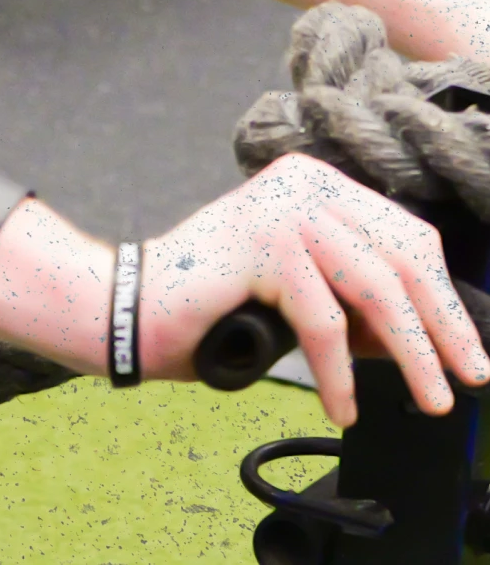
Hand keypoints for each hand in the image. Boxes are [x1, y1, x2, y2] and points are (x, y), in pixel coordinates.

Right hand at [140, 153, 489, 425]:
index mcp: (312, 182)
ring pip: (374, 286)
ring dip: (409, 353)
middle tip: (463, 377)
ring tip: (425, 397)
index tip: (463, 349)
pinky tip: (341, 404)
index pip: (405, 234)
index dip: (441, 296)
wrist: (128, 306)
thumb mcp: (300, 292)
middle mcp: (300, 182)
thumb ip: (352, 297)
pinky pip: (323, 319)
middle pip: (400, 255)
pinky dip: (339, 372)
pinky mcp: (260, 243)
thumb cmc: (210, 304)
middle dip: (440, 325)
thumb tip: (424, 333)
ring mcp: (279, 207)